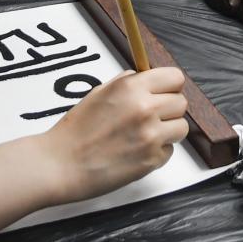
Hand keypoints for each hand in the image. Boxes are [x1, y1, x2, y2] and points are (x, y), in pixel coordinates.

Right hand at [38, 68, 188, 202]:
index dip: (170, 86)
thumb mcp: (99, 93)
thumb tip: (145, 77)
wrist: (61, 163)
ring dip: (167, 131)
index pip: (175, 78)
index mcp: (131, 87)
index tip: (164, 92)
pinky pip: (169, 151)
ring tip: (145, 135)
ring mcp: (150, 135)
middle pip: (181, 102)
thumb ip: (127, 83)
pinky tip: (136, 152)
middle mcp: (145, 108)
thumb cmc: (75, 130)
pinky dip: (157, 152)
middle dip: (169, 109)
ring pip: (181, 127)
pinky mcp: (151, 160)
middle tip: (152, 117)